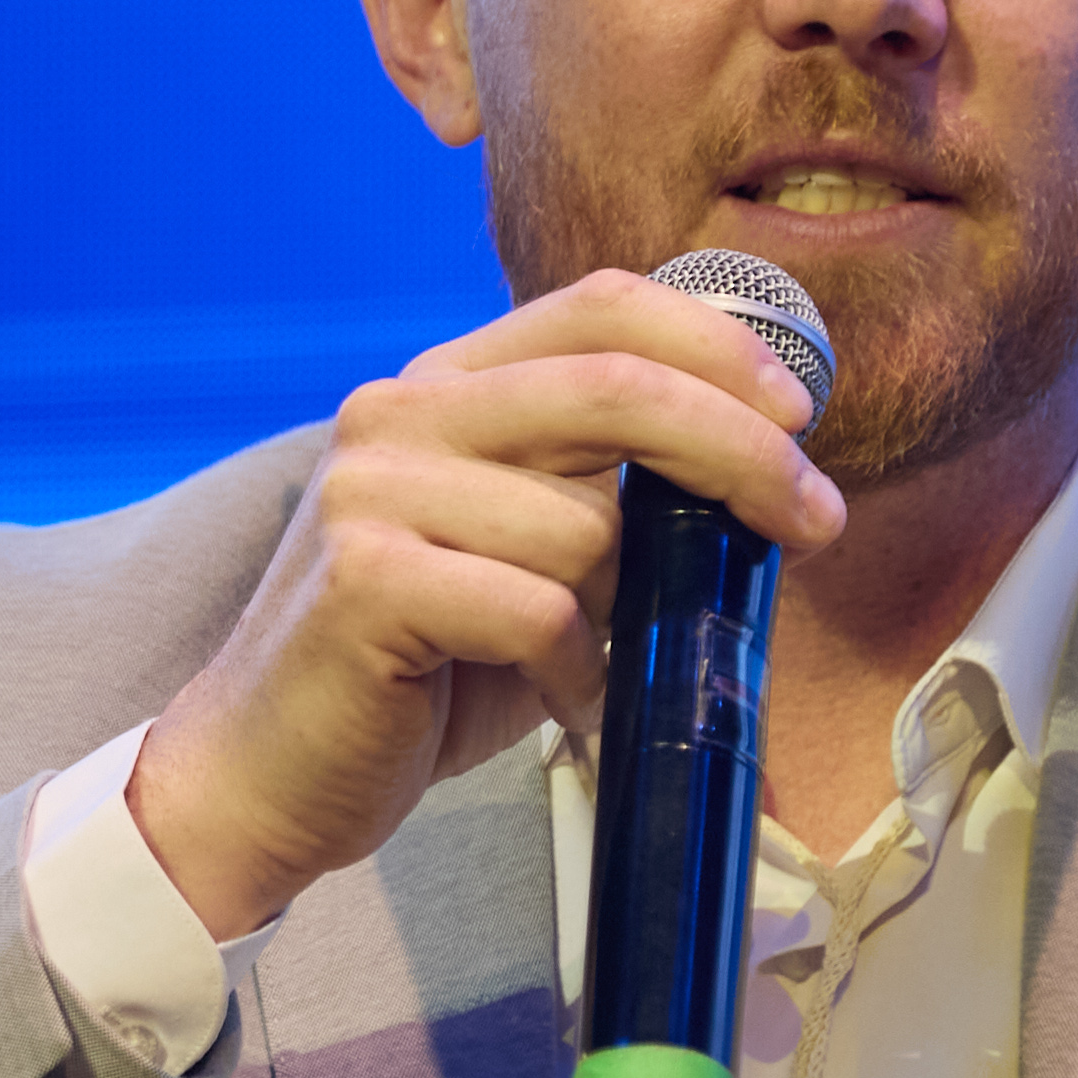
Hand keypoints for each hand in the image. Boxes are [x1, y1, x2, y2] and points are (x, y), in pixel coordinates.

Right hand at [128, 272, 842, 938]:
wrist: (265, 772)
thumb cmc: (417, 671)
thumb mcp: (521, 553)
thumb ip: (600, 494)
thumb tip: (765, 478)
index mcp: (444, 384)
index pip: (601, 305)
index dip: (717, 343)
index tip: (797, 414)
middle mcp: (399, 411)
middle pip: (615, 386)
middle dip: (741, 451)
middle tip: (813, 521)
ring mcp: (371, 489)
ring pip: (584, 524)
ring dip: (632, 618)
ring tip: (615, 676)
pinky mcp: (363, 579)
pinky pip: (536, 610)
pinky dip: (578, 675)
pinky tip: (569, 713)